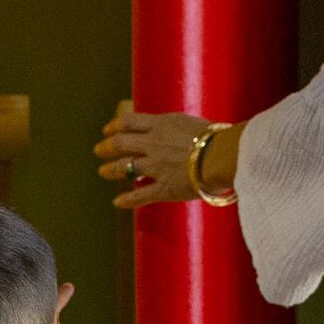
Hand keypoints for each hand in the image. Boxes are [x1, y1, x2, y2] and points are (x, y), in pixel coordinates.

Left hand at [95, 100, 233, 209]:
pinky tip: (117, 202)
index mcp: (160, 126)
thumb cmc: (215, 137)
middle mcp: (153, 145)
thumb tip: (171, 130)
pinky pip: (140, 195)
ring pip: (125, 167)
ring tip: (103, 171)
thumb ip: (174, 127)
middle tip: (99, 150)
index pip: (129, 122)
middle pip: (121, 143)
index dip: (115, 125)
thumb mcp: (190, 123)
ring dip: (111, 169)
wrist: (223, 156)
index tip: (108, 130)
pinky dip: (127, 199)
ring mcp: (156, 167)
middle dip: (107, 147)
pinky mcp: (163, 188)